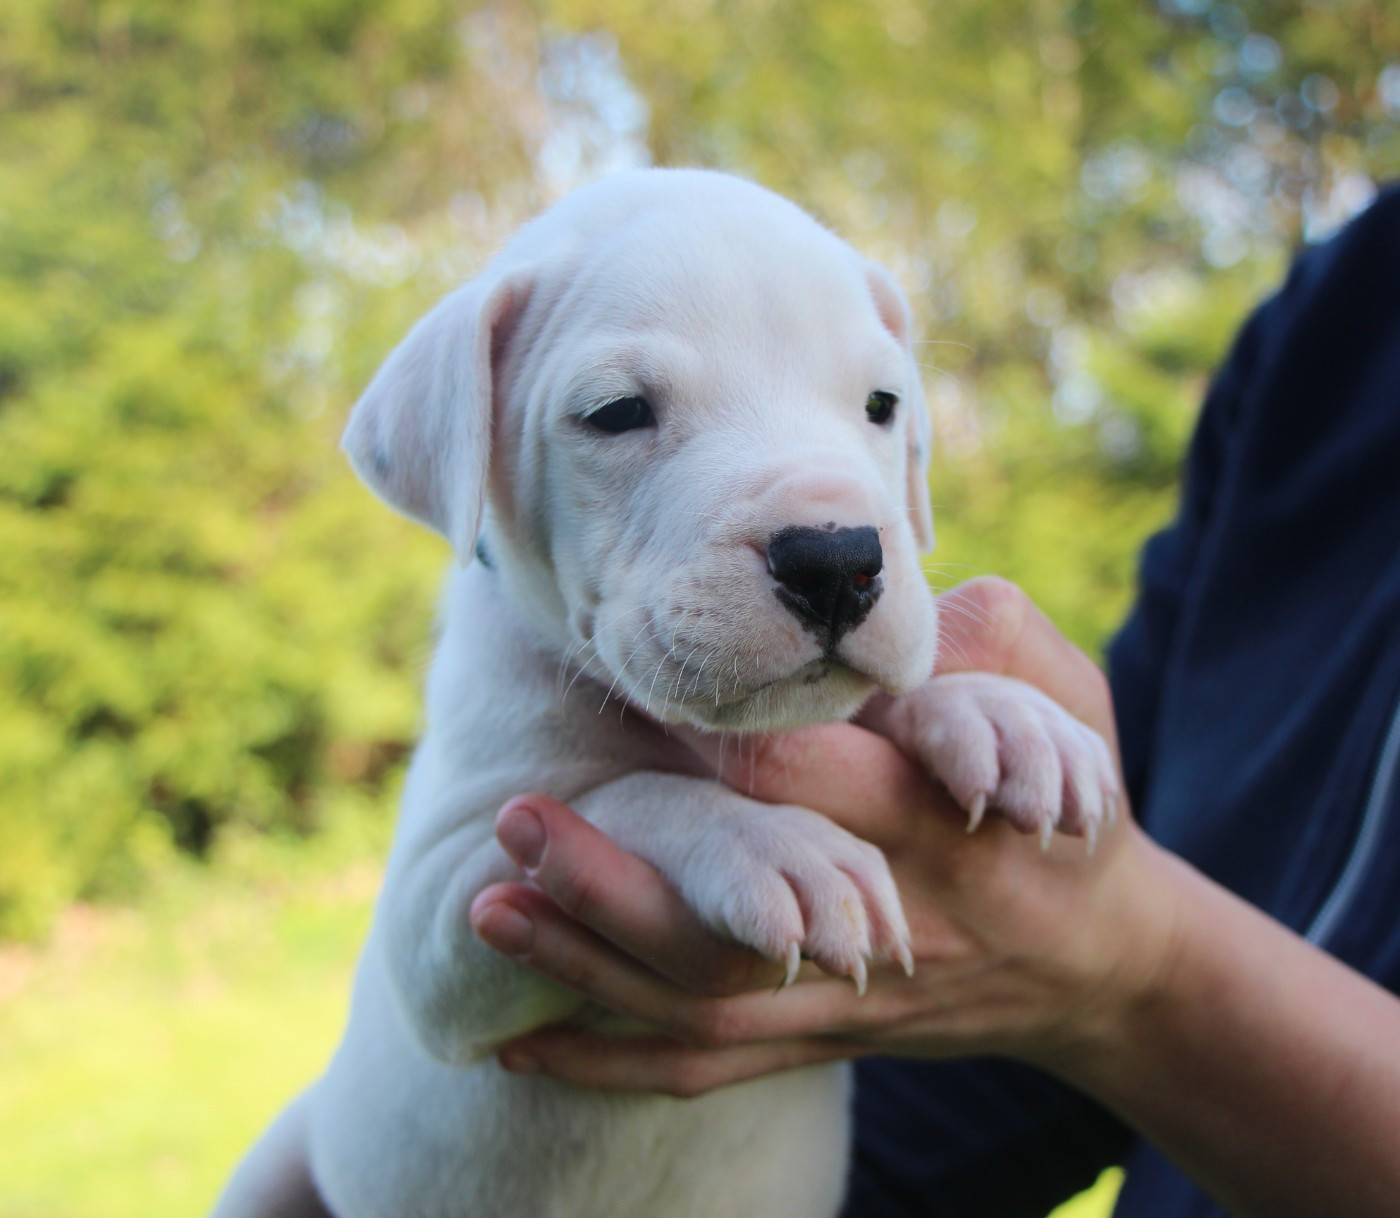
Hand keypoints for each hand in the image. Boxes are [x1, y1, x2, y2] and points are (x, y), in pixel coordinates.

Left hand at [469, 578, 1179, 1093]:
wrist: (1101, 968)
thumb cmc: (1075, 814)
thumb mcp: (1072, 705)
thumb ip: (989, 642)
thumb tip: (883, 607)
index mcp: (943, 821)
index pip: (827, 785)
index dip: (733, 750)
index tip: (642, 702)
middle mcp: (887, 920)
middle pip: (737, 917)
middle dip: (620, 876)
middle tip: (519, 818)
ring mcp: (847, 999)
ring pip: (703, 1000)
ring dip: (589, 964)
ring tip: (492, 911)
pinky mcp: (821, 1039)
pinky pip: (705, 1066)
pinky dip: (610, 1062)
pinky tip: (517, 1047)